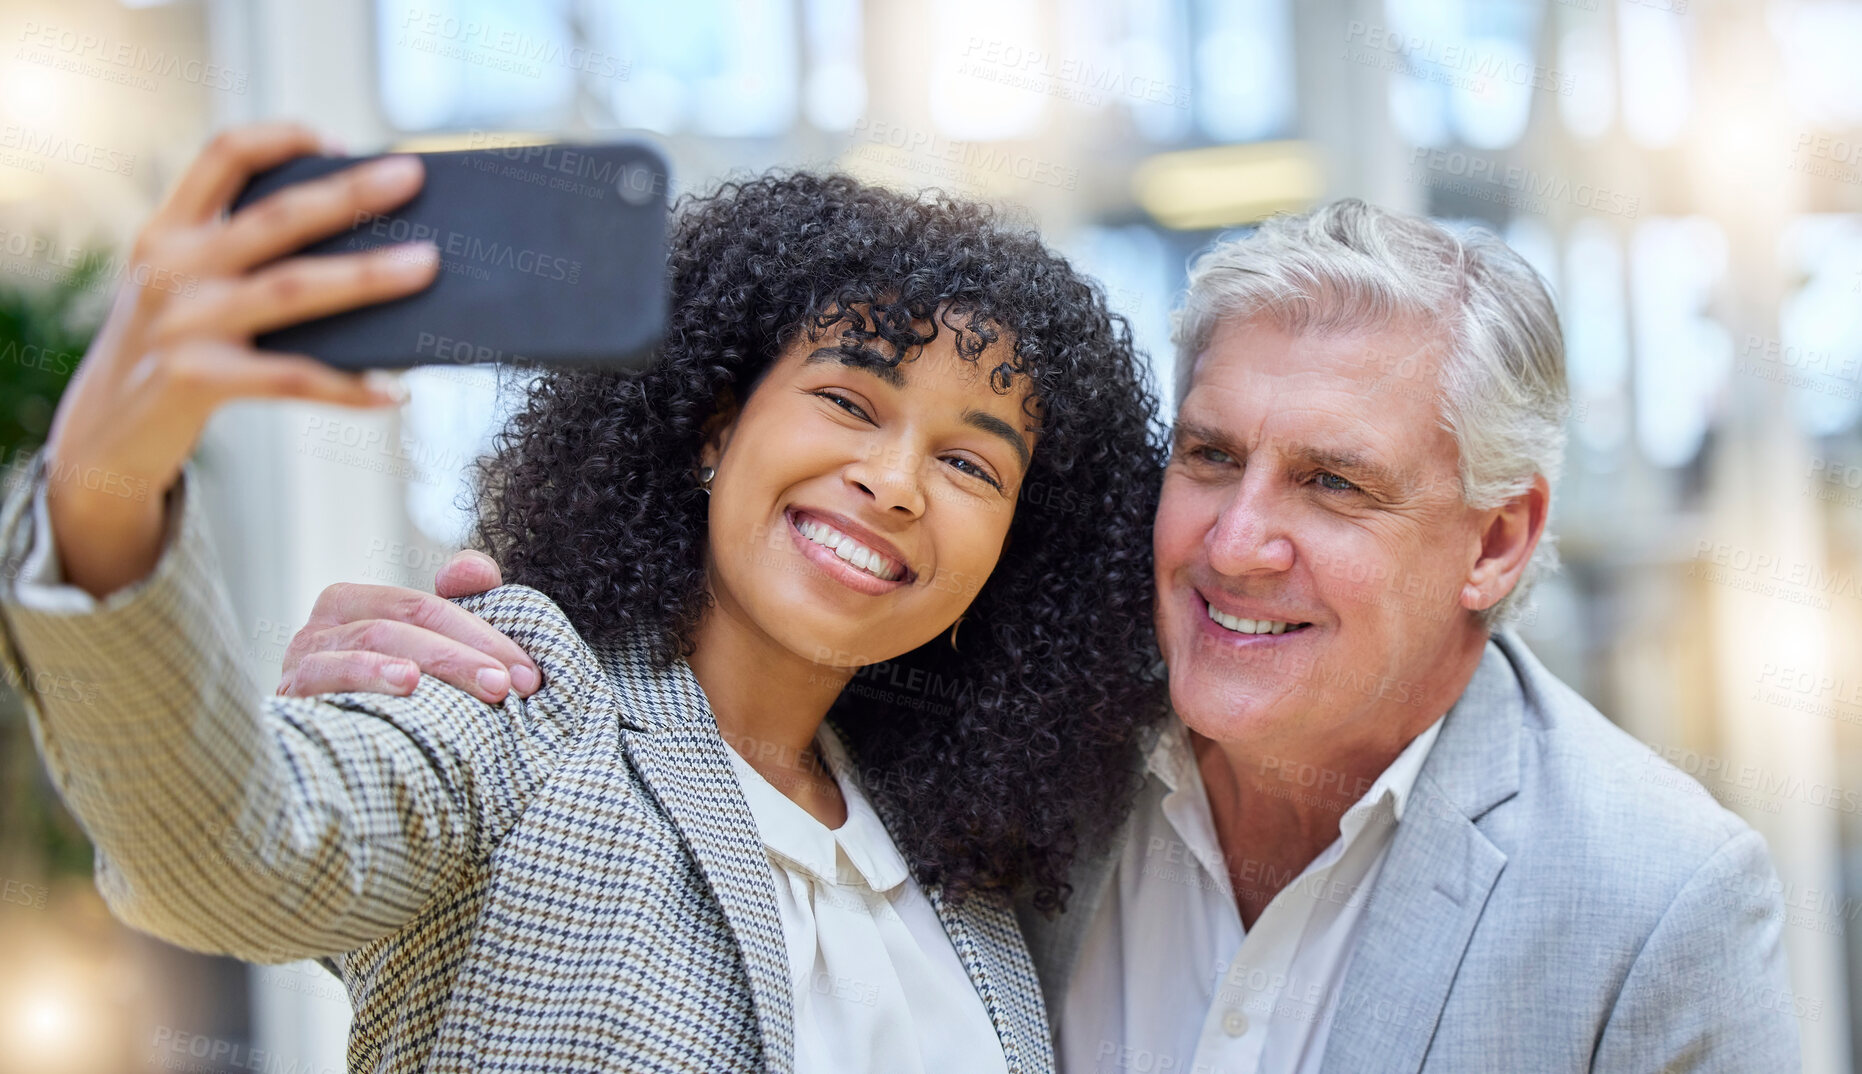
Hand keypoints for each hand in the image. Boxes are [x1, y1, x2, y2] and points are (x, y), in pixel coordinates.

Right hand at [42, 122, 441, 598]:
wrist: (101, 442)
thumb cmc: (170, 357)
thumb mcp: (186, 294)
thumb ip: (244, 265)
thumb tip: (364, 254)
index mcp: (168, 233)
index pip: (222, 156)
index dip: (282, 139)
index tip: (341, 142)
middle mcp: (171, 268)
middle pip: (275, 217)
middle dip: (349, 194)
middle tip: (412, 177)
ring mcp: (182, 324)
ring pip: (292, 289)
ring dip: (366, 277)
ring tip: (426, 266)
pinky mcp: (194, 380)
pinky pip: (290, 379)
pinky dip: (348, 387)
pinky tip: (394, 393)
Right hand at [276, 550, 533, 703]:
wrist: (319, 777)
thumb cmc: (380, 707)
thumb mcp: (421, 655)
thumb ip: (455, 605)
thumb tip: (474, 570)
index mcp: (353, 605)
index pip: (425, 605)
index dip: (483, 633)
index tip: (529, 674)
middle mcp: (323, 626)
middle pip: (405, 618)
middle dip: (468, 650)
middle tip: (512, 686)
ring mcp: (301, 659)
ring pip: (374, 638)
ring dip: (435, 659)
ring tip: (484, 686)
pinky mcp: (288, 696)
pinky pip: (327, 673)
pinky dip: (371, 672)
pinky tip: (409, 683)